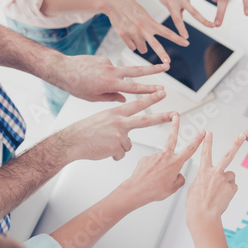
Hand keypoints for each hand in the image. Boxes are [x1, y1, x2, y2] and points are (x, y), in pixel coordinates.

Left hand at [57, 55, 168, 101]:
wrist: (62, 69)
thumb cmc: (75, 86)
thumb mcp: (93, 97)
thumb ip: (111, 96)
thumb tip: (124, 97)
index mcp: (109, 84)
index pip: (134, 87)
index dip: (149, 89)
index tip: (161, 90)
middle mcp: (111, 71)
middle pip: (137, 70)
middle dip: (154, 69)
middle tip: (167, 66)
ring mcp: (108, 62)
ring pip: (126, 68)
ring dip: (134, 71)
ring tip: (126, 73)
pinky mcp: (103, 58)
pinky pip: (111, 68)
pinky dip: (108, 73)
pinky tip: (94, 76)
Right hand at [57, 91, 173, 161]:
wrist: (72, 141)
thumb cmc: (86, 130)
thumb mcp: (103, 117)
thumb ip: (117, 118)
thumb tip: (126, 119)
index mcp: (116, 112)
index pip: (137, 103)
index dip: (151, 98)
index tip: (162, 92)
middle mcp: (119, 121)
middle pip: (145, 120)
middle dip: (162, 117)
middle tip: (175, 114)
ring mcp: (119, 134)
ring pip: (128, 144)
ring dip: (118, 147)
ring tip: (104, 144)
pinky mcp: (116, 146)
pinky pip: (120, 153)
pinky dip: (113, 154)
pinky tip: (103, 150)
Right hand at [102, 0, 188, 62]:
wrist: (113, 2)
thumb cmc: (131, 8)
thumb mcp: (144, 15)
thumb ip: (149, 29)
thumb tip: (146, 47)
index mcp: (150, 22)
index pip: (167, 32)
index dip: (177, 38)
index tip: (186, 43)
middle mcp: (143, 28)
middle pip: (156, 45)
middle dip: (162, 55)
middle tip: (168, 63)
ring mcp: (133, 32)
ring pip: (141, 49)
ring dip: (141, 46)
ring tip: (136, 34)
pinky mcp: (123, 35)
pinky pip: (131, 47)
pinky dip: (131, 43)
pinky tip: (128, 34)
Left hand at [121, 115, 205, 207]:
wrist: (136, 190)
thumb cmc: (154, 191)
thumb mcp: (173, 188)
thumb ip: (179, 180)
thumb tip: (179, 175)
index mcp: (175, 163)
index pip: (190, 149)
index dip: (198, 140)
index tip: (202, 132)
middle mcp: (165, 157)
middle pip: (172, 137)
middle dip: (175, 125)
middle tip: (176, 115)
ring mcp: (154, 156)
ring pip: (161, 159)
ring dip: (161, 166)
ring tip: (155, 179)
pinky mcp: (145, 158)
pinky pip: (152, 163)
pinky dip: (152, 169)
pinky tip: (149, 177)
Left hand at [146, 0, 213, 37]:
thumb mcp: (163, 0)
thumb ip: (174, 8)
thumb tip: (183, 13)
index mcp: (170, 3)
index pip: (177, 19)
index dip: (182, 29)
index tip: (185, 38)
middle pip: (194, 12)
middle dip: (204, 21)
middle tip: (213, 26)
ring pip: (188, 2)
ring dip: (183, 2)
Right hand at [186, 132, 244, 222]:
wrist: (203, 217)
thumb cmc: (195, 205)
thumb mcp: (194, 188)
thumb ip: (203, 179)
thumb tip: (210, 178)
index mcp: (203, 172)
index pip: (205, 153)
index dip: (207, 142)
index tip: (208, 132)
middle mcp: (214, 173)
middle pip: (228, 155)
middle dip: (236, 144)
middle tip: (242, 135)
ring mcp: (224, 180)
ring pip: (230, 176)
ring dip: (227, 182)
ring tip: (219, 193)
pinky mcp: (231, 188)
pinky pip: (233, 186)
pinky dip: (229, 191)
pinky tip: (222, 198)